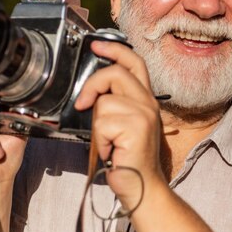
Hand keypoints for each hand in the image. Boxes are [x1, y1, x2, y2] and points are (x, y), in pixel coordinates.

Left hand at [74, 40, 165, 210]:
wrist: (143, 187)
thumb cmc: (129, 159)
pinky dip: (101, 140)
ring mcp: (144, 114)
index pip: (134, 63)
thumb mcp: (123, 125)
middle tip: (83, 103)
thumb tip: (92, 93)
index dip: (115, 50)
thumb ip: (115, 105)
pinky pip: (103, 123)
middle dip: (92, 85)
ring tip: (109, 142)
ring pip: (104, 103)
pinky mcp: (137, 128)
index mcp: (145, 100)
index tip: (96, 44)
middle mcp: (148, 103)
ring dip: (98, 127)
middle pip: (115, 73)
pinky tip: (112, 150)